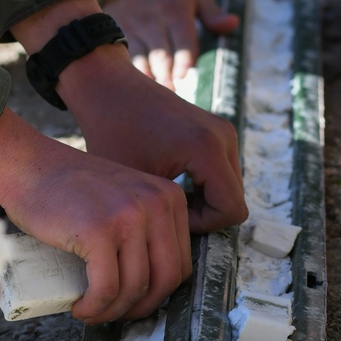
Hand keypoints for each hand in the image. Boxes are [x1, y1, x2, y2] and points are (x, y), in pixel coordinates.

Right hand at [0, 109, 192, 322]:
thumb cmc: (68, 188)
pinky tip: (80, 307)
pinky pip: (107, 288)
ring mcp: (128, 217)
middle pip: (165, 280)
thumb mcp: (123, 198)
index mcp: (168, 198)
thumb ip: (144, 228)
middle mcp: (156, 204)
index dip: (157, 293)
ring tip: (91, 310)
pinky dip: (94, 307)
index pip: (180, 263)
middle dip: (139, 308)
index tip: (132, 301)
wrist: (28, 166)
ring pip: (135, 288)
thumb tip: (149, 287)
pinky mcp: (99, 231)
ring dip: (112, 312)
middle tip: (113, 313)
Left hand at [57, 43, 246, 233]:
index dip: (203, 225)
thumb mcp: (134, 183)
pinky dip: (202, 186)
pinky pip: (222, 172)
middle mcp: (224, 136)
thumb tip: (171, 252)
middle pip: (233, 200)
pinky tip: (171, 184)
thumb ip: (160, 215)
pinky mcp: (216, 129)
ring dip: (203, 201)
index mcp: (208, 148)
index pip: (231, 210)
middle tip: (164, 212)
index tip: (169, 217)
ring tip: (165, 199)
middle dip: (203, 214)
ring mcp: (223, 130)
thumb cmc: (111, 134)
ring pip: (229, 188)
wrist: (107, 88)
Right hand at [106, 0, 238, 89]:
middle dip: (166, 74)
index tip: (185, 75)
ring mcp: (132, 26)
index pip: (183, 38)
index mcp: (175, 8)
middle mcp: (152, 18)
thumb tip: (233, 24)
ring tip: (152, 96)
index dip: (184, 58)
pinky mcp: (116, 32)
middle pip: (161, 53)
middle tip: (171, 91)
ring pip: (139, 57)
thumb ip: (213, 13)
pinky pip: (122, 56)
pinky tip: (134, 86)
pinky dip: (129, 72)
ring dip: (147, 77)